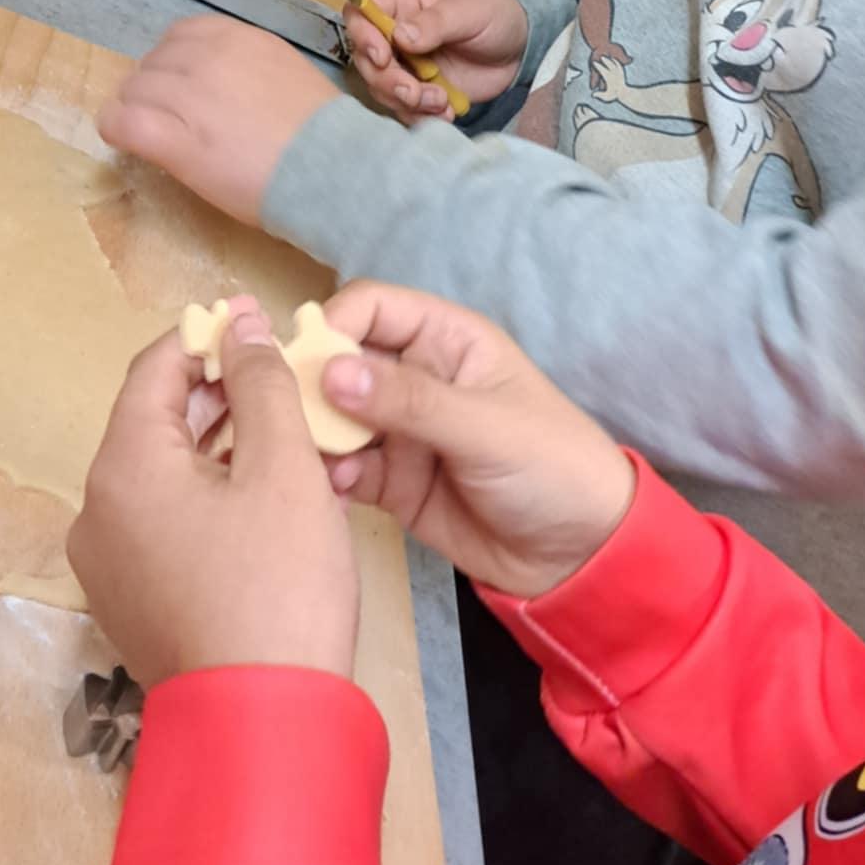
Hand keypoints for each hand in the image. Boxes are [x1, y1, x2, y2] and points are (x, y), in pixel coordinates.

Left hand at [69, 301, 358, 682]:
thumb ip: (261, 382)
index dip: (208, 337)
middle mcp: (96, 510)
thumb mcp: (283, 467)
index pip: (155, 368)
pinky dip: (206, 497)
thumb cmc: (278, 585)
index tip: (261, 326)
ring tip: (284, 438)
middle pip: (154, 421)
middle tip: (283, 383)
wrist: (262, 726)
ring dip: (218, 447)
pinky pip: (163, 523)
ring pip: (161, 474)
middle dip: (219, 393)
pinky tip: (262, 501)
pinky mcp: (130, 603)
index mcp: (122, 466)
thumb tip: (242, 323)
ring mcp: (107, 564)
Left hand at [98, 16, 341, 224]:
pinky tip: (124, 139)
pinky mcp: (174, 139)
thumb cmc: (322, 133)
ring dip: (136, 108)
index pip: (181, 35)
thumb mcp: (285, 72)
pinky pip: (124, 122)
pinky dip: (116, 128)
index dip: (173, 62)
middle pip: (153, 63)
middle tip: (167, 117)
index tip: (180, 87)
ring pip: (134, 90)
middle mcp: (209, 57)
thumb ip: (246, 66)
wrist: (335, 171)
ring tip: (149, 133)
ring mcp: (188, 96)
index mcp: (239, 38)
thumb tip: (219, 84)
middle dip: (154, 88)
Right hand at [317, 284, 635, 598]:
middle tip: (286, 414)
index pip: (373, 307)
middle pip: (341, 360)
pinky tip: (332, 489)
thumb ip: (409, 400)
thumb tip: (329, 372)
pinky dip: (331, 474)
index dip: (334, 324)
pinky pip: (346, 467)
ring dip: (315, 432)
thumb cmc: (552, 467)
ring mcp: (401, 430)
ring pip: (335, 416)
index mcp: (446, 339)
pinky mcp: (393, 481)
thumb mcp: (484, 428)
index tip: (304, 361)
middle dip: (309, 382)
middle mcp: (415, 376)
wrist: (578, 557)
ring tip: (305, 457)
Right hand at [346, 0, 528, 119]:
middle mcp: (396, 35)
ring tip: (440, 101)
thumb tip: (401, 36)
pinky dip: (421, 116)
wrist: (520, 48)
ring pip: (382, 88)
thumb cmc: (495, 15)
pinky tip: (447, 112)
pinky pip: (405, 109)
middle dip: (387, 81)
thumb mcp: (471, 10)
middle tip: (415, 92)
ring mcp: (407, 66)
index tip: (383, 56)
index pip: (361, 12)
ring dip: (406, 101)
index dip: (361, 35)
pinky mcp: (420, 91)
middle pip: (366, 59)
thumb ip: (437, 22)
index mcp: (403, 4)